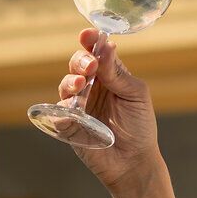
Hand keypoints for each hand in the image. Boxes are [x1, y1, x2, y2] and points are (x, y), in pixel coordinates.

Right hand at [58, 30, 161, 191]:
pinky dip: (62, 111)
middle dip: (80, 61)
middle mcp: (91, 87)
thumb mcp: (136, 95)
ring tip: (81, 85)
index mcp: (109, 76)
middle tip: (90, 67)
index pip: (95, 52)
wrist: (134, 162)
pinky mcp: (69, 126)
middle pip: (76, 65)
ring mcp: (78, 106)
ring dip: (71, 82)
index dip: (90, 41)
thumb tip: (107, 45)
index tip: (87, 35)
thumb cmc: (139, 127)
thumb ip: (119, 73)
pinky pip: (57, 114)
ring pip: (65, 86)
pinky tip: (72, 111)